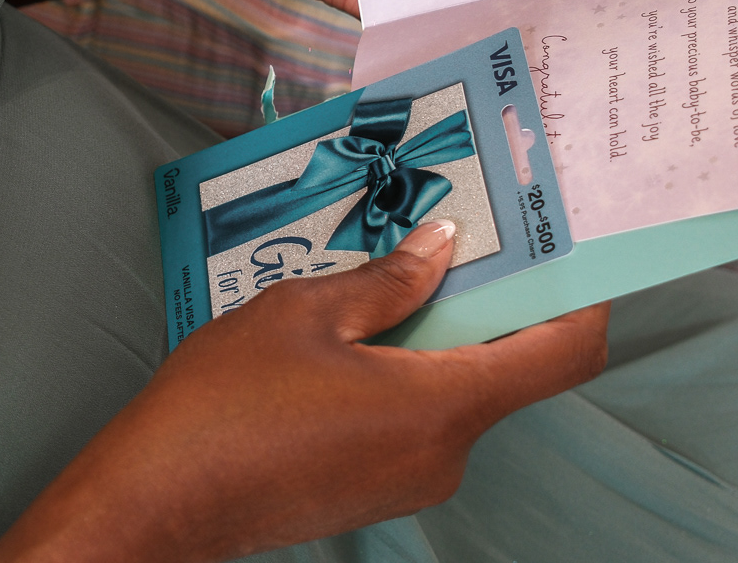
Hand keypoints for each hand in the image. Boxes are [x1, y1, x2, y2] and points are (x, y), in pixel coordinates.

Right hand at [0, 220, 610, 562]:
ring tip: (377, 277)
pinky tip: (348, 337)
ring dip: (433, 335)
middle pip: (505, 367)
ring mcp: (412, 481)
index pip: (562, 355)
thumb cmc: (222, 405)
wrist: (155, 502)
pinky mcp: (377, 491)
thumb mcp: (303, 314)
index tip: (567, 250)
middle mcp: (444, 455)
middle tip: (449, 234)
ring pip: (455, 392)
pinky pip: (418, 420)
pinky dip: (403, 372)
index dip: (581, 298)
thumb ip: (386, 280)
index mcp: (441, 407)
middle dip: (483, 300)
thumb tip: (443, 246)